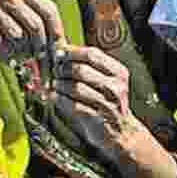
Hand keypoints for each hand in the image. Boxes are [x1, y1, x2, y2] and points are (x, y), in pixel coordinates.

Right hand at [0, 0, 64, 58]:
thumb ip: (36, 19)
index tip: (58, 51)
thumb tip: (58, 47)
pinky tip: (7, 58)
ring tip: (22, 58)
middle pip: (35, 26)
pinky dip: (4, 54)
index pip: (49, 11)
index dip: (56, 33)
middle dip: (41, 49)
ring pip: (16, 35)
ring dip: (21, 52)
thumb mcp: (18, 4)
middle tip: (41, 62)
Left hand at [50, 45, 146, 164]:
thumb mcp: (104, 79)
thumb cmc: (107, 101)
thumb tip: (59, 46)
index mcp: (118, 72)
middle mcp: (116, 86)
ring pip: (75, 87)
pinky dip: (59, 99)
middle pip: (80, 70)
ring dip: (59, 85)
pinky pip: (72, 105)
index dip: (70, 52)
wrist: (122, 131)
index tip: (57, 55)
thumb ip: (85, 62)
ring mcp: (108, 104)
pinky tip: (54, 97)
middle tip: (54, 72)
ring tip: (54, 85)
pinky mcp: (97, 119)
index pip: (91, 54)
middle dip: (62, 70)